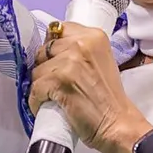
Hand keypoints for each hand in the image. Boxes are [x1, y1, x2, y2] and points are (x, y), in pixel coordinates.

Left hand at [30, 23, 151, 152]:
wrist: (118, 123)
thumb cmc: (108, 97)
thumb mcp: (99, 61)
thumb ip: (79, 50)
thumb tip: (51, 47)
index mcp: (93, 36)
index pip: (58, 29)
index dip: (53, 47)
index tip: (56, 61)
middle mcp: (81, 44)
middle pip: (44, 50)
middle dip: (45, 67)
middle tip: (55, 83)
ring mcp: (69, 61)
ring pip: (37, 70)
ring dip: (40, 85)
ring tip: (53, 96)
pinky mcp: (59, 81)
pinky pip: (34, 88)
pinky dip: (36, 101)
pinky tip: (46, 106)